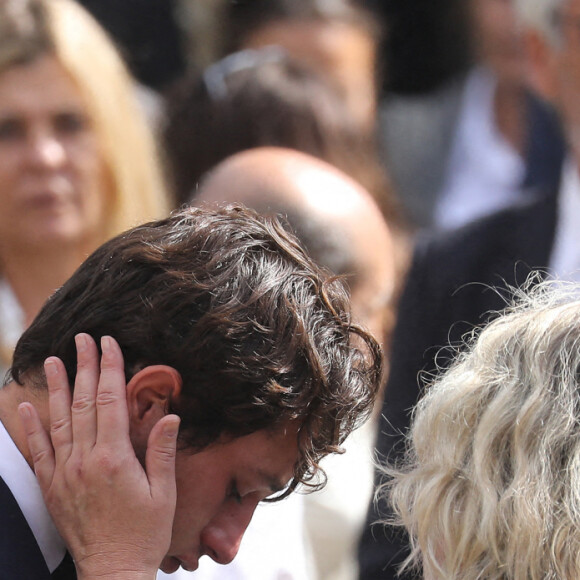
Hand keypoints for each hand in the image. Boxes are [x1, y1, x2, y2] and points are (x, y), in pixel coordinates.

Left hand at [18, 334, 179, 579]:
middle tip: (82, 339)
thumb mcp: (164, 493)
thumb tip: (170, 415)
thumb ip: (162, 451)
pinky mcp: (52, 488)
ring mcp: (64, 474)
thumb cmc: (145, 533)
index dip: (110, 368)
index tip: (109, 344)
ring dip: (57, 388)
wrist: (113, 573)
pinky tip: (25, 407)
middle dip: (85, 366)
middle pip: (84, 402)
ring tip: (53, 361)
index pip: (111, 400)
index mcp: (114, 458)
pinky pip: (38, 452)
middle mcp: (84, 460)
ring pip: (58, 420)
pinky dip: (30, 428)